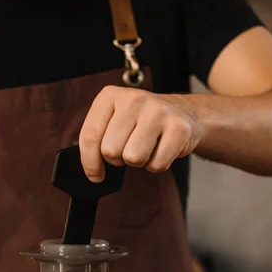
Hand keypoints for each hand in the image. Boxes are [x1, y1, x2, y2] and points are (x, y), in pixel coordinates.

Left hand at [79, 86, 203, 180]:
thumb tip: (92, 171)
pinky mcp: (179, 128)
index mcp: (110, 96)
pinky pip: (157, 165)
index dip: (90, 162)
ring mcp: (158, 111)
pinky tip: (161, 148)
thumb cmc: (141, 122)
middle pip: (110, 151)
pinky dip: (158, 164)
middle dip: (118, 159)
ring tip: (145, 147)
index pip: (90, 136)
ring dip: (138, 162)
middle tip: (128, 149)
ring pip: (133, 158)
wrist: (181, 112)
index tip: (95, 175)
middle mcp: (134, 99)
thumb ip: (97, 140)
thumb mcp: (113, 120)